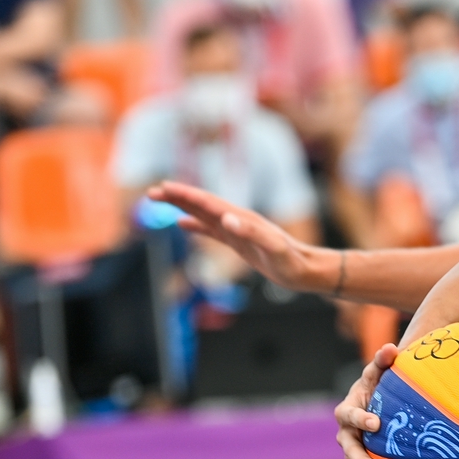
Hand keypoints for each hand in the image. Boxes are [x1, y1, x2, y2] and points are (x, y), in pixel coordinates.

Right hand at [151, 182, 339, 292]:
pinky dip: (195, 224)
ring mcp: (237, 230)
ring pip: (203, 213)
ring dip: (182, 206)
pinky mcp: (238, 242)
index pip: (208, 202)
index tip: (163, 188)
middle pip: (201, 203)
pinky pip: (211, 230)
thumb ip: (251, 233)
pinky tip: (182, 223)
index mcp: (241, 219)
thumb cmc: (292, 261)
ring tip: (160, 200)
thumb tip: (227, 219)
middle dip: (177, 196)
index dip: (185, 195)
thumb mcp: (273, 249)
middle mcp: (237, 220)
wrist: (306, 270)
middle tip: (151, 192)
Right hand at [336, 345, 402, 458]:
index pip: (349, 415)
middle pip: (350, 452)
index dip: (360, 418)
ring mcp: (356, 457)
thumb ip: (384, 360)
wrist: (379, 401)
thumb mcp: (381, 371)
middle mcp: (347, 437)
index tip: (375, 423)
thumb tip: (392, 347)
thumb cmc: (380, 384)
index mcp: (348, 411)